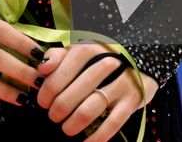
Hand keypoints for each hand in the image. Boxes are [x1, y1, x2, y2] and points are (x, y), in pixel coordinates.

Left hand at [33, 42, 156, 139]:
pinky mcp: (135, 99)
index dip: (49, 88)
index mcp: (91, 48)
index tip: (42, 102)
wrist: (140, 60)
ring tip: (66, 129)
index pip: (65, 68)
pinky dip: (97, 136)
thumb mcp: (80, 51)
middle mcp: (109, 62)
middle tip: (54, 117)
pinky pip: (113, 123)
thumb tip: (41, 69)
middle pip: (76, 91)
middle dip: (59, 109)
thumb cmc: (100, 59)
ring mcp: (124, 81)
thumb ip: (59, 56)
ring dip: (74, 123)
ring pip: (91, 108)